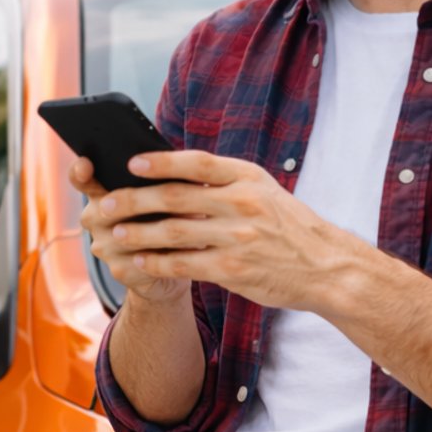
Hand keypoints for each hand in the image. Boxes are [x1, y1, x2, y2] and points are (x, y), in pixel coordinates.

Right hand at [69, 155, 188, 304]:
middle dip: (141, 200)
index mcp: (100, 193)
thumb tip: (183, 171)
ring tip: (196, 216)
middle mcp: (94, 219)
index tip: (86, 165)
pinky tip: (191, 244)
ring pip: (129, 233)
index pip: (80, 179)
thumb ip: (160, 179)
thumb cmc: (167, 217)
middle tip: (176, 194)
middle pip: (107, 206)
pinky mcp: (119, 270)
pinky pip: (143, 258)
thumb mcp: (162, 194)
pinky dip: (169, 250)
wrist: (170, 265)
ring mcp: (103, 246)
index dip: (79, 171)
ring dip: (164, 225)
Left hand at [96, 149, 367, 312]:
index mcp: (248, 177)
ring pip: (173, 233)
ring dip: (137, 234)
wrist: (326, 268)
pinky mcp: (233, 271)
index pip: (198, 163)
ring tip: (113, 234)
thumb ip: (223, 180)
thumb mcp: (263, 190)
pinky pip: (184, 264)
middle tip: (104, 203)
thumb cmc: (287, 226)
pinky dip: (156, 263)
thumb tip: (172, 171)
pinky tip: (138, 262)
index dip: (161, 161)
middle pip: (175, 198)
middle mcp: (242, 204)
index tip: (131, 162)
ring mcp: (238, 238)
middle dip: (133, 200)